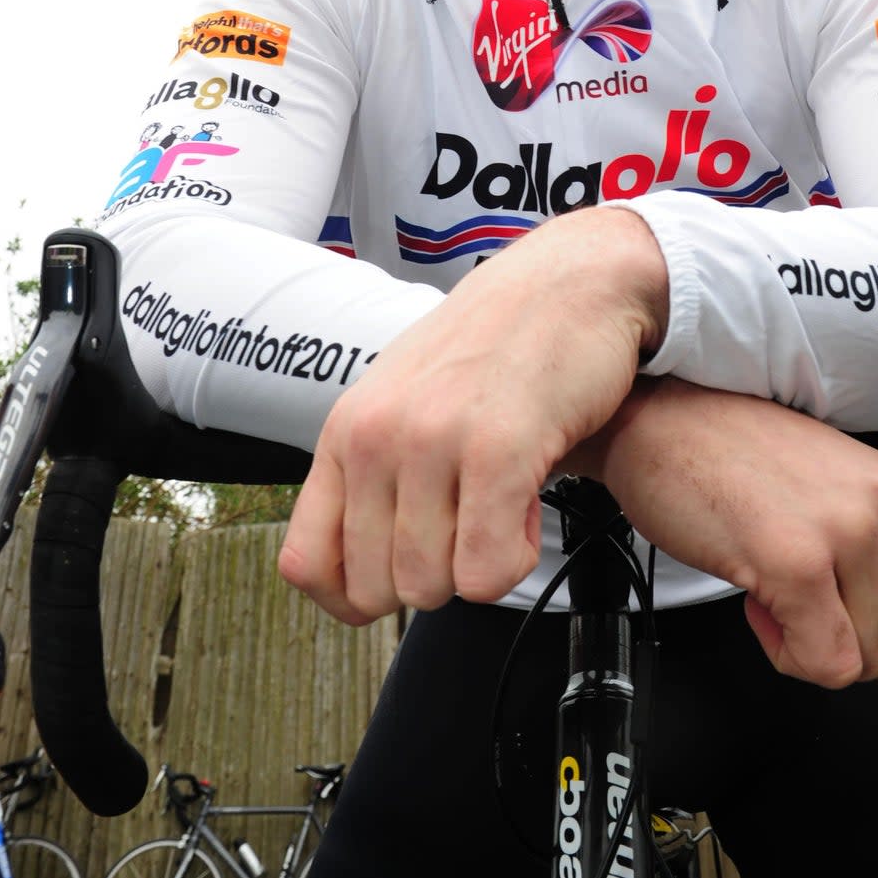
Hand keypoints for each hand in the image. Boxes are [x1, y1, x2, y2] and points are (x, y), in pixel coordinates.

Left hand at [278, 207, 666, 623]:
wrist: (572, 281)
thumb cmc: (497, 341)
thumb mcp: (405, 398)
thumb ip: (373, 472)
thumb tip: (357, 574)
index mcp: (348, 429)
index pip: (306, 564)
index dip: (354, 595)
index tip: (398, 574)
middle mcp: (378, 435)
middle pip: (377, 591)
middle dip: (434, 576)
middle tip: (469, 521)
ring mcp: (434, 442)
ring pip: (432, 588)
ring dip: (479, 562)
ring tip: (502, 499)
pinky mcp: (499, 450)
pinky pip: (487, 572)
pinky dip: (515, 558)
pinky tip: (528, 502)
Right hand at [568, 377, 877, 688]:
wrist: (657, 419)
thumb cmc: (725, 451)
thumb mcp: (829, 483)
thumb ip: (874, 540)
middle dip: (868, 659)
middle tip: (817, 625)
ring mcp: (845, 535)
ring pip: (870, 661)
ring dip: (815, 650)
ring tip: (775, 599)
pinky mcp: (796, 564)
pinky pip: (825, 663)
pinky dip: (789, 657)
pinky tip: (759, 609)